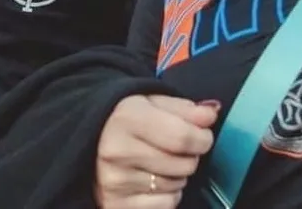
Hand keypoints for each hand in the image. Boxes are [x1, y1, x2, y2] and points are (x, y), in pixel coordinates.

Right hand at [95, 95, 217, 208]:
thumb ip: (186, 109)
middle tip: (176, 149)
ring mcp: (114, 181)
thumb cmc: (128, 121)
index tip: (202, 136)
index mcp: (126, 118)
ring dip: (177, 175)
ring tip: (160, 162)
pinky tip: (152, 181)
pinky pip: (165, 204)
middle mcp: (116, 151)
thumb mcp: (153, 103)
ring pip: (176, 185)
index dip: (202, 138)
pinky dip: (167, 195)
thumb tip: (211, 114)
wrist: (90, 141)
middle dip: (190, 157)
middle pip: (184, 164)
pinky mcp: (115, 204)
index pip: (183, 137)